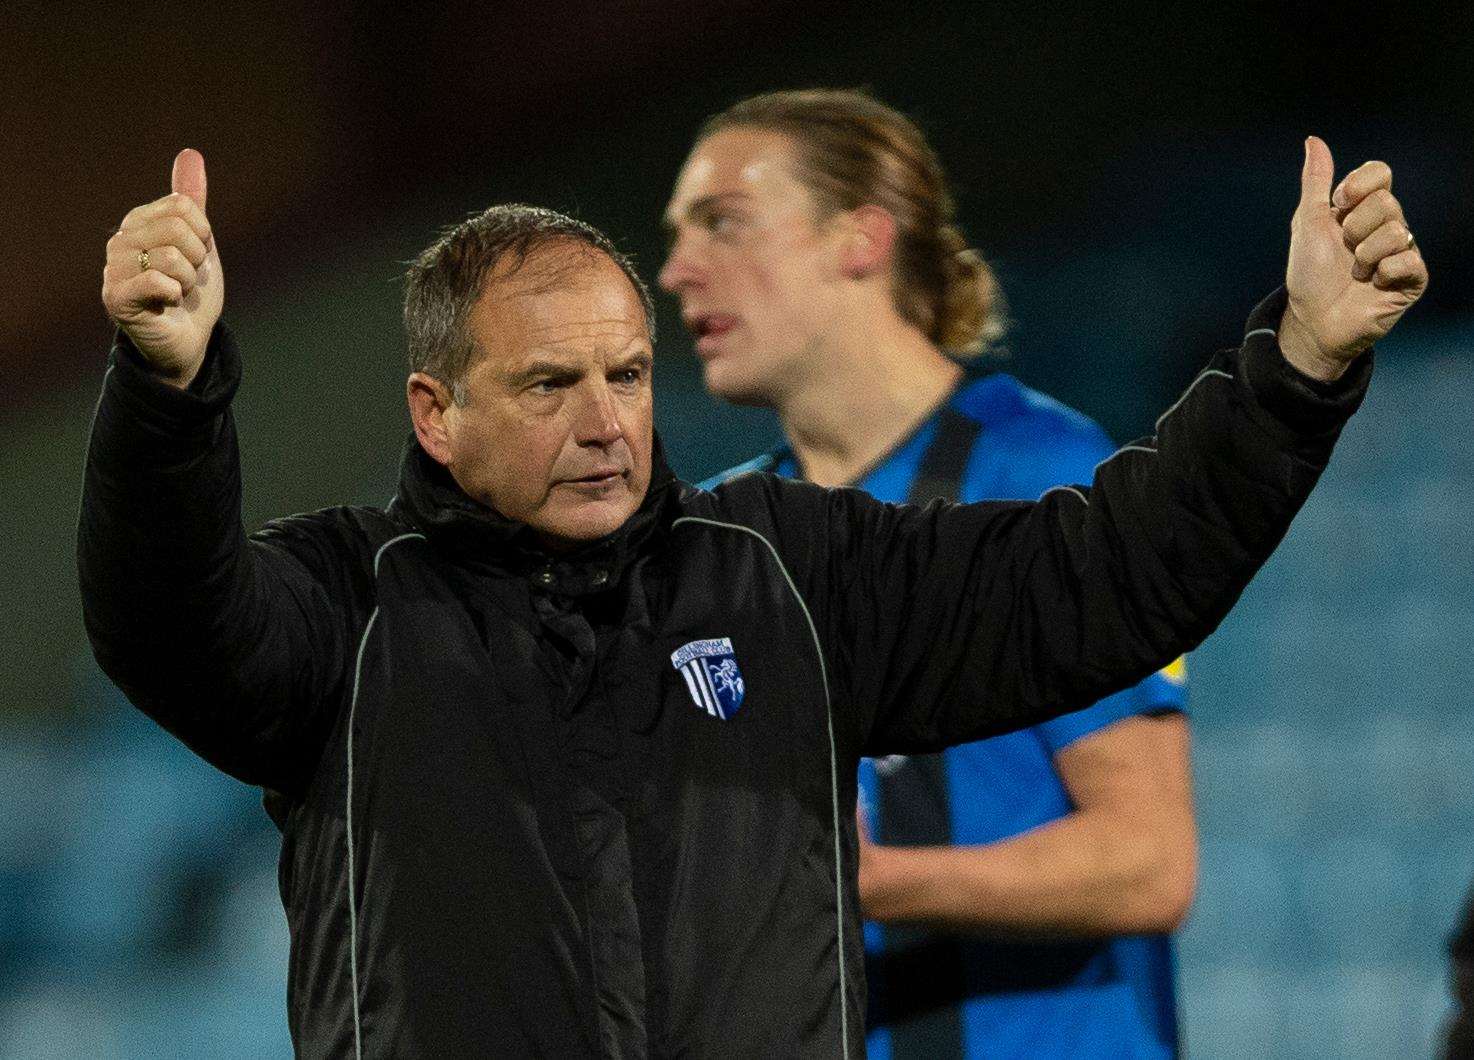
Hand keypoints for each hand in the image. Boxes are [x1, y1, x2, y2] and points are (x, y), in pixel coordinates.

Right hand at [101, 149, 223, 387]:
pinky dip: (175, 294)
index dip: (203, 236)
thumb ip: (192, 200)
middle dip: (197, 259)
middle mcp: (120, 241)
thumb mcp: (199, 241)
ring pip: (171, 256)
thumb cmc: (190, 292)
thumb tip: (190, 152)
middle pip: (178, 228)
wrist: (188, 340)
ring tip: (177, 293)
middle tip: (186, 279)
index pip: (184, 207)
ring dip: (188, 281)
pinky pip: (158, 280)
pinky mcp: (116, 297)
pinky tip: (167, 303)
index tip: (195, 257)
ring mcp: (113, 269)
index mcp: (138, 222)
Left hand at [1279, 136, 1426, 381]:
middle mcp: (1387, 225)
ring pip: (1396, 230)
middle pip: (1386, 202)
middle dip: (1354, 228)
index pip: (1379, 173)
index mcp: (1362, 208)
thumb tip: (1313, 140)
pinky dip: (1382, 272)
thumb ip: (1315, 182)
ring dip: (1365, 255)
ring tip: (1355, 272)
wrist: (1311, 320)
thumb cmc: (1309, 274)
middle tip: (1344, 250)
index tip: (1338, 204)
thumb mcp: (1307, 223)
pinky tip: (1373, 284)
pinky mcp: (1412, 279)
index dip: (1358, 186)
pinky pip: (1407, 260)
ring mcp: (1402, 252)